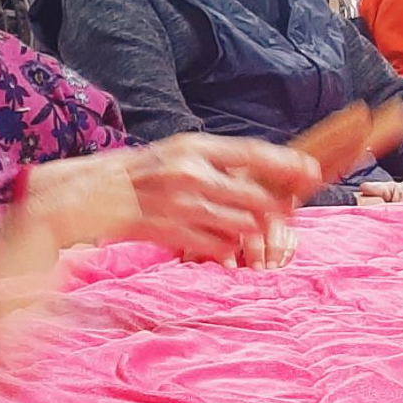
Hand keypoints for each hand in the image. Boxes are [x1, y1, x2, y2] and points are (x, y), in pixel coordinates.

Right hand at [23, 135, 320, 263]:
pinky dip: (227, 251)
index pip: (252, 154)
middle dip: (276, 209)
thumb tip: (258, 178)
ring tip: (259, 237)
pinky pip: (213, 245)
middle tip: (287, 214)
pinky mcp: (170, 231)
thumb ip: (214, 163)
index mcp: (194, 148)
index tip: (312, 172)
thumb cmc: (138, 173)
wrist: (90, 194)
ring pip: (237, 224)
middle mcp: (190, 174)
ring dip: (253, 234)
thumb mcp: (176, 154)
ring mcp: (179, 205)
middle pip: (253, 196)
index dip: (286, 164)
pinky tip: (231, 255)